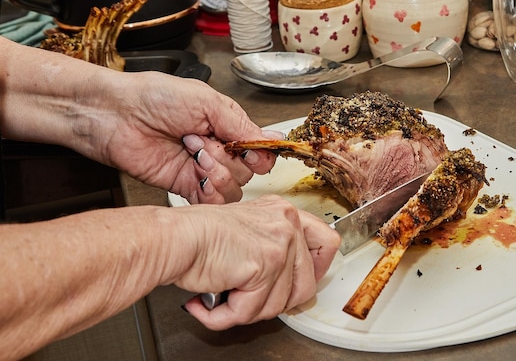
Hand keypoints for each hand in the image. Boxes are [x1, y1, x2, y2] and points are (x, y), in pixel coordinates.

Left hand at [95, 71, 280, 203]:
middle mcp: (217, 149)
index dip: (259, 154)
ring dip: (218, 175)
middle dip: (228, 158)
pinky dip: (210, 195)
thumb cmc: (154, 97)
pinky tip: (198, 178)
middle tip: (202, 141)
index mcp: (226, 125)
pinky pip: (210, 203)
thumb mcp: (206, 102)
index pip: (260, 150)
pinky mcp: (183, 186)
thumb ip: (241, 125)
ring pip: (233, 189)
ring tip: (194, 155)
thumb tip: (273, 138)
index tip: (249, 150)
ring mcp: (201, 169)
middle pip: (248, 171)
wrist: (114, 114)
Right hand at [175, 195, 339, 329]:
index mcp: (284, 213)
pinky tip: (210, 302)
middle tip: (250, 300)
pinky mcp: (264, 265)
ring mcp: (278, 244)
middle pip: (307, 284)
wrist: (174, 238)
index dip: (319, 270)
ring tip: (224, 296)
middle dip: (277, 303)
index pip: (327, 242)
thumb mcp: (246, 230)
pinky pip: (251, 311)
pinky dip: (225, 316)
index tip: (299, 284)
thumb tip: (287, 281)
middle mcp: (286, 224)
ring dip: (247, 310)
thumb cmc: (197, 234)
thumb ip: (271, 248)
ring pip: (279, 305)